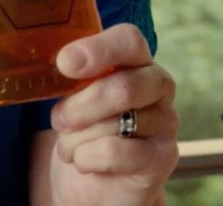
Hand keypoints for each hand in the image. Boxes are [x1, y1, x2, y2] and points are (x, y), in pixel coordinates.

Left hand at [46, 24, 178, 205]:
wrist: (93, 182)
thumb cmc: (83, 128)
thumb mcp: (72, 95)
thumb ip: (71, 75)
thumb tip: (57, 62)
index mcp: (136, 59)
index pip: (129, 40)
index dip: (98, 49)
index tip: (64, 63)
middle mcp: (158, 85)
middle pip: (123, 87)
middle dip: (80, 106)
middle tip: (58, 119)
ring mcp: (165, 121)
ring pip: (116, 122)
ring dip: (77, 138)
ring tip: (69, 146)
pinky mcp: (162, 157)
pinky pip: (115, 152)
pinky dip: (86, 158)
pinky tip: (84, 161)